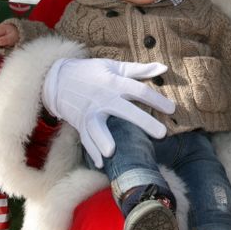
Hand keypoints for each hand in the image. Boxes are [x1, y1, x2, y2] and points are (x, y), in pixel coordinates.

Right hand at [41, 58, 173, 167]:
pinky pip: (86, 139)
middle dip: (143, 122)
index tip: (172, 109)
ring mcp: (90, 112)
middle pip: (125, 110)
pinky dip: (92, 151)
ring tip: (112, 152)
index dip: (157, 99)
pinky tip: (101, 163)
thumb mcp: (114, 66)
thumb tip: (164, 68)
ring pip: (97, 127)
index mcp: (114, 82)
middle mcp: (104, 98)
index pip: (139, 91)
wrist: (57, 79)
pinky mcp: (80, 123)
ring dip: (103, 139)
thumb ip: (139, 69)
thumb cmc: (90, 72)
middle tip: (162, 133)